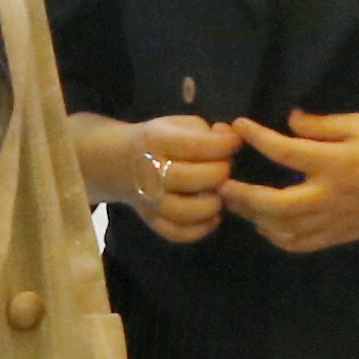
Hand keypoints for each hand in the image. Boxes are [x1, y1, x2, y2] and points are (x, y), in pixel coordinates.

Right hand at [78, 113, 237, 244]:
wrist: (122, 162)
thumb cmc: (161, 140)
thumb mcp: (180, 126)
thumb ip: (208, 132)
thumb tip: (232, 137)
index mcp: (156, 141)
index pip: (194, 146)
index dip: (222, 145)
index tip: (236, 143)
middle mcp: (149, 172)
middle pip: (188, 178)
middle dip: (217, 174)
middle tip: (226, 171)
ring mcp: (149, 200)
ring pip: (182, 211)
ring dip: (210, 206)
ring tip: (219, 196)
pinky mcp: (152, 220)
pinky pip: (176, 233)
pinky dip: (199, 230)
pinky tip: (212, 217)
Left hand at [225, 111, 358, 253]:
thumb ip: (322, 125)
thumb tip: (289, 121)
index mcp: (335, 163)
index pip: (284, 151)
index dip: (257, 137)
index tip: (239, 126)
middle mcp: (329, 196)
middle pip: (273, 203)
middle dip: (242, 194)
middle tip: (221, 183)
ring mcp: (333, 220)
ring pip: (282, 229)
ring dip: (254, 217)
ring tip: (236, 203)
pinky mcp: (339, 236)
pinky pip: (301, 245)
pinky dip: (278, 238)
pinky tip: (265, 226)